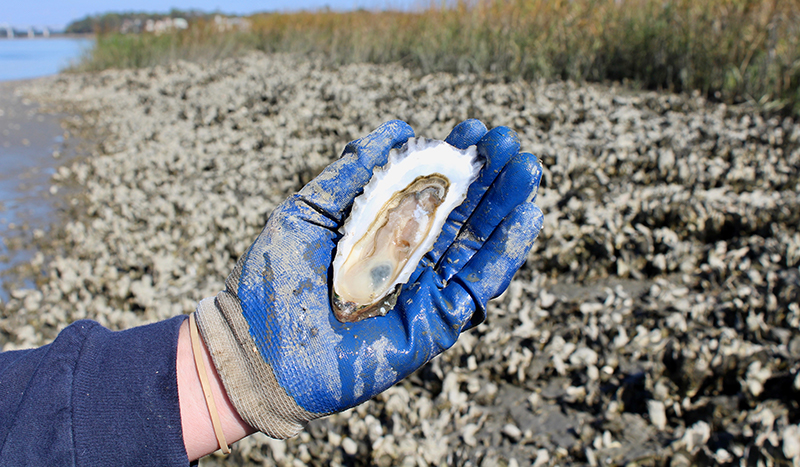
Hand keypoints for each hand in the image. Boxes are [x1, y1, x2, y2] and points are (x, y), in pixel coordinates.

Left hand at [195, 119, 542, 437]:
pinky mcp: (433, 326)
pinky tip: (525, 216)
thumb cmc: (273, 281)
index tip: (474, 129)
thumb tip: (399, 129)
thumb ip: (352, 174)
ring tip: (526, 167)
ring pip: (476, 247)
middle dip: (488, 179)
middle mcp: (408, 262)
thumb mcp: (309, 211)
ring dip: (505, 207)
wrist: (257, 349)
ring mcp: (423, 294)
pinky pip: (477, 288)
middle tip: (509, 141)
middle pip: (460, 217)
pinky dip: (504, 255)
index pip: (429, 194)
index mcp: (382, 235)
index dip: (454, 162)